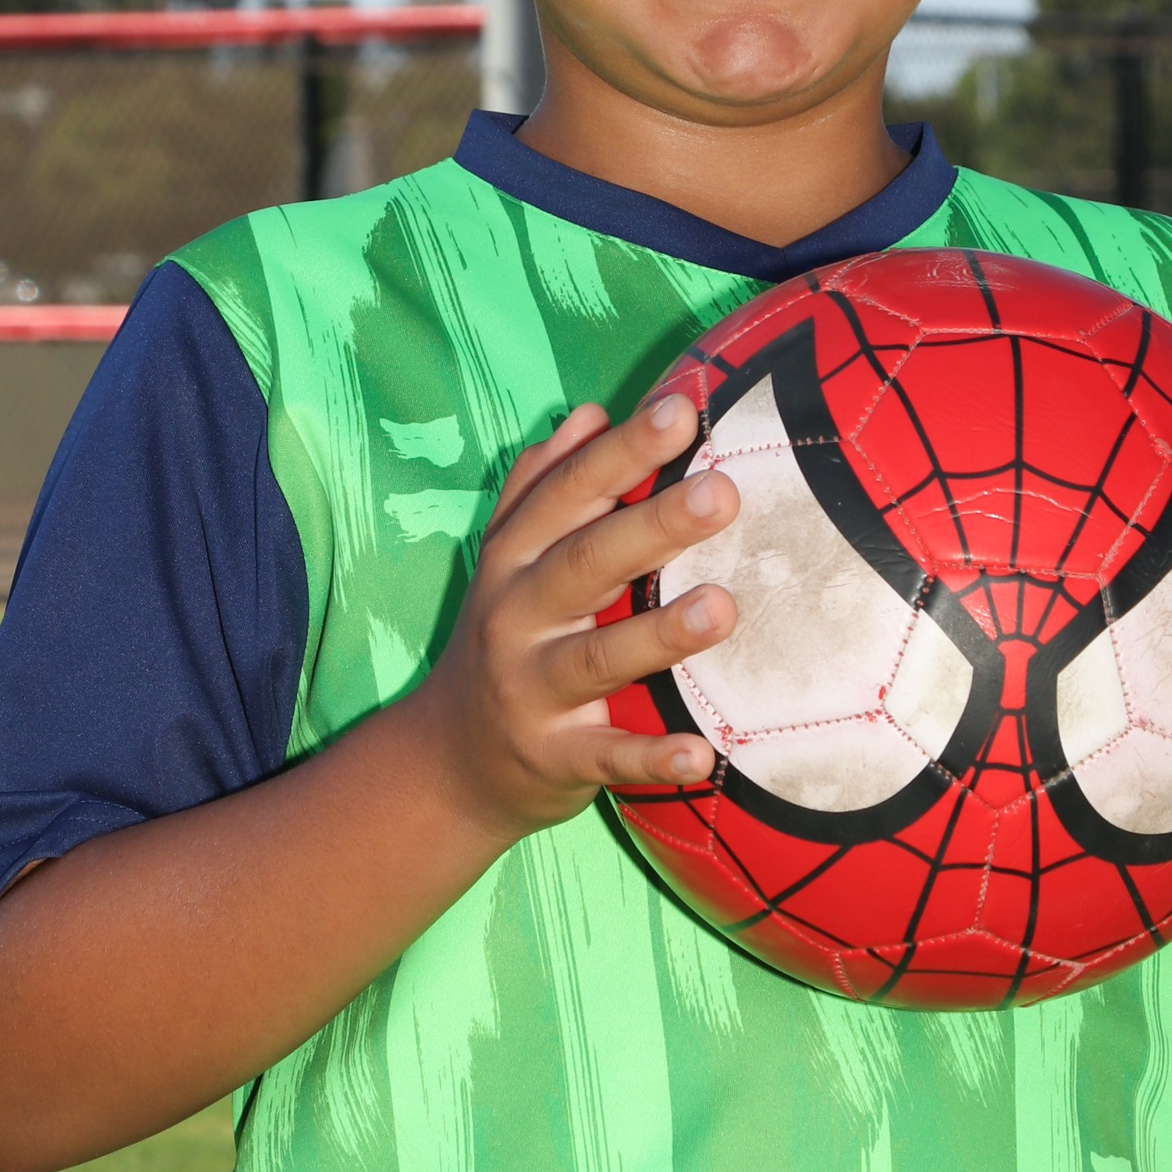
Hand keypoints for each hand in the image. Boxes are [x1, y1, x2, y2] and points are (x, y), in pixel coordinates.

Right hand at [409, 393, 739, 851]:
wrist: (448, 760)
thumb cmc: (506, 637)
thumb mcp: (508, 559)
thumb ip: (543, 485)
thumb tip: (591, 412)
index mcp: (514, 558)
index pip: (569, 493)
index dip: (623, 451)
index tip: (681, 410)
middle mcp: (517, 616)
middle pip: (586, 563)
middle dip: (652, 526)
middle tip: (721, 493)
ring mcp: (533, 689)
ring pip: (598, 658)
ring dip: (659, 634)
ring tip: (723, 607)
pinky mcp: (555, 757)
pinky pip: (608, 758)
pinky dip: (650, 759)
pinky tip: (700, 754)